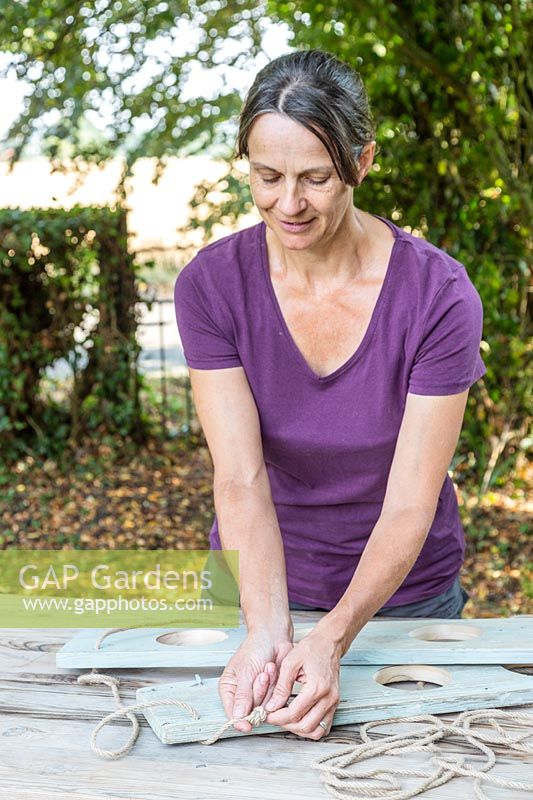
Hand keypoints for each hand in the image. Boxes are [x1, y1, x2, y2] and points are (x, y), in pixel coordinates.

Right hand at [218, 626, 293, 732]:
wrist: (273, 636)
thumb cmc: (256, 647)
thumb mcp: (245, 670)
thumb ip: (242, 694)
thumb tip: (238, 716)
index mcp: (229, 689)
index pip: (232, 713)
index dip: (240, 721)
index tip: (248, 725)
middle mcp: (242, 694)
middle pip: (251, 711)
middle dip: (258, 693)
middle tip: (260, 675)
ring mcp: (258, 694)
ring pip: (264, 705)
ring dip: (268, 686)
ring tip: (266, 668)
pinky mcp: (271, 693)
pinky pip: (275, 699)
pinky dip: (275, 685)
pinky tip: (272, 670)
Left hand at [263, 625, 341, 739]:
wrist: (329, 642)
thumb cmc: (311, 648)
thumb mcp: (291, 662)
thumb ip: (281, 686)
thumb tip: (271, 706)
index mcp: (317, 687)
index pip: (294, 713)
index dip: (278, 717)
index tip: (267, 714)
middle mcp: (328, 698)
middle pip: (305, 726)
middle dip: (286, 725)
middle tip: (274, 717)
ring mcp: (334, 702)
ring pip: (316, 731)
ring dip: (299, 729)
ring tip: (286, 719)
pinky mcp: (334, 703)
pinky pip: (324, 726)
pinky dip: (311, 728)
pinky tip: (299, 719)